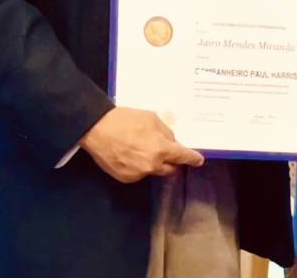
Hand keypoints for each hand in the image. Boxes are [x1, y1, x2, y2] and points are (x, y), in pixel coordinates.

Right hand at [80, 106, 203, 182]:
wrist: (97, 129)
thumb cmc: (126, 120)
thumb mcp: (152, 119)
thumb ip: (165, 132)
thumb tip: (172, 142)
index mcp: (161, 149)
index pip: (183, 157)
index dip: (192, 159)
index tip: (199, 160)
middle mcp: (152, 165)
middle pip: (170, 169)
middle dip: (172, 162)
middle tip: (168, 153)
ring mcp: (138, 174)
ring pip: (154, 171)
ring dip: (154, 163)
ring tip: (143, 150)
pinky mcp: (125, 178)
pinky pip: (139, 174)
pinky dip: (139, 166)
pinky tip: (131, 155)